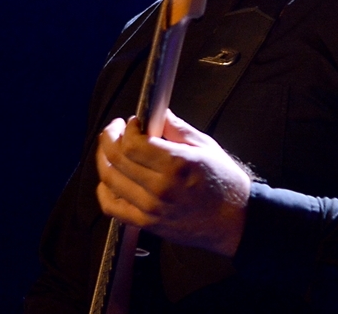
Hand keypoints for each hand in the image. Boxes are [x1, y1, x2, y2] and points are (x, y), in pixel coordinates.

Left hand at [96, 109, 250, 256]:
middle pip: (116, 160)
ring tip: (110, 150)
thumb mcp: (205, 146)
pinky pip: (112, 207)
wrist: (234, 220)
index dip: (126, 129)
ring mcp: (151, 208)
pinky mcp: (147, 224)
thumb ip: (176, 128)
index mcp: (176, 164)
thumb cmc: (224, 183)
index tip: (131, 122)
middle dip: (109, 138)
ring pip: (110, 181)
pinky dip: (104, 190)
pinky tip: (110, 178)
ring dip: (103, 160)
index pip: (133, 143)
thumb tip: (157, 114)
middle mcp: (161, 187)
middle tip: (114, 130)